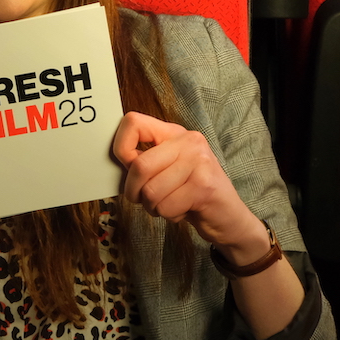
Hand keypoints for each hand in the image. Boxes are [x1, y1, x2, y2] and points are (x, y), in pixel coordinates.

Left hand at [111, 111, 263, 258]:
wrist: (229, 218)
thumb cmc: (190, 194)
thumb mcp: (166, 170)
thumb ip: (144, 162)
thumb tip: (111, 161)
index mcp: (173, 133)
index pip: (133, 122)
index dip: (121, 148)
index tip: (128, 167)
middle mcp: (188, 141)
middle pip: (139, 166)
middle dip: (134, 192)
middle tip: (144, 199)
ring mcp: (199, 161)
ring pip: (151, 191)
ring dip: (154, 208)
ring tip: (170, 204)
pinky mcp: (204, 185)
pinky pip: (166, 206)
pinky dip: (169, 216)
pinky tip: (184, 209)